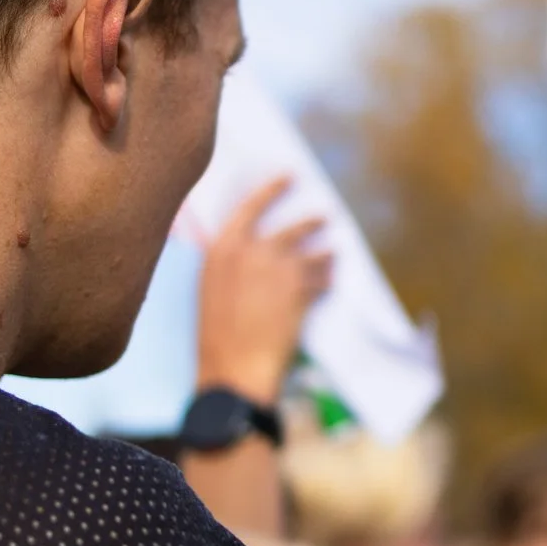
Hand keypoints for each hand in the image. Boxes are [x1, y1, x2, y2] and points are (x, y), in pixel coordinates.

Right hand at [196, 177, 332, 401]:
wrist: (234, 369)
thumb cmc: (217, 336)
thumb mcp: (213, 290)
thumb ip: (233, 264)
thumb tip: (253, 249)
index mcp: (222, 249)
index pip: (251, 206)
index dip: (272, 189)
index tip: (290, 176)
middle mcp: (252, 251)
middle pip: (292, 228)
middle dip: (312, 223)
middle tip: (327, 217)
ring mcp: (279, 270)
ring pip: (314, 254)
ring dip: (325, 256)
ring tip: (333, 255)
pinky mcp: (301, 291)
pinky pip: (322, 280)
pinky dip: (326, 282)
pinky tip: (329, 286)